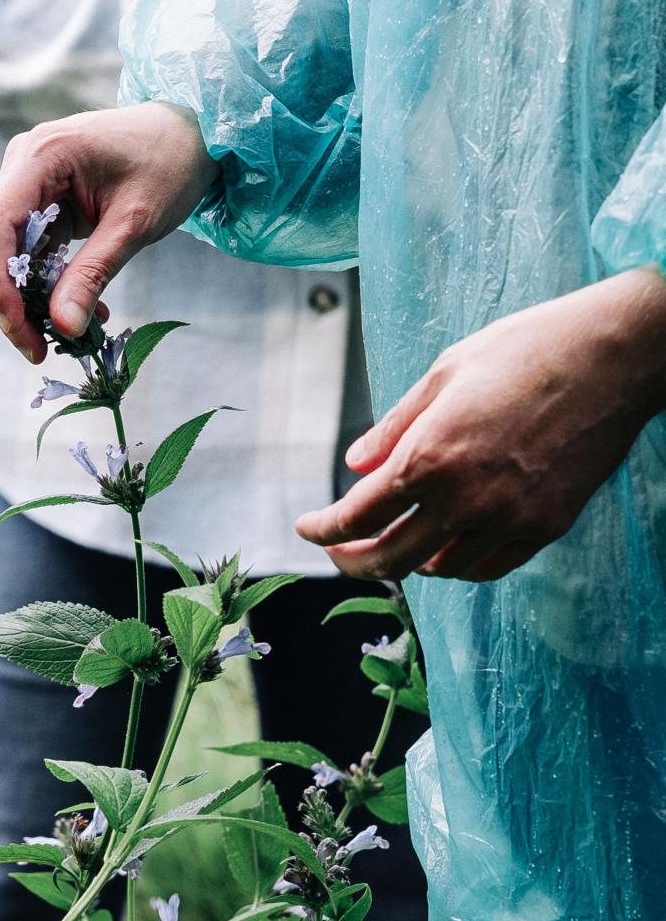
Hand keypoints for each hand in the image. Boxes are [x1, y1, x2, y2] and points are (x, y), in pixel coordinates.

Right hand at [0, 102, 219, 361]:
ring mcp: (32, 182)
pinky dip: (53, 284)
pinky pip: (35, 251)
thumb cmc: (169, 165)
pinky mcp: (46, 200)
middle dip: (13, 302)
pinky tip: (84, 311)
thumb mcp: (134, 225)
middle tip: (38, 349)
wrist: (191, 133)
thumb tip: (64, 327)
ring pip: (12, 254)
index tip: (21, 332)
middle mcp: (24, 165)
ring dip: (34, 298)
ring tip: (70, 335)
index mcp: (40, 156)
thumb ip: (94, 274)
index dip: (0, 287)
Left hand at [296, 265, 665, 581]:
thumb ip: (393, 429)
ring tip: (396, 540)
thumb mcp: (442, 375)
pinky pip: (489, 567)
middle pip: (392, 559)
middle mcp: (465, 499)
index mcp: (429, 457)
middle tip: (339, 552)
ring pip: (441, 569)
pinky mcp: (546, 526)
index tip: (306, 528)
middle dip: (353, 561)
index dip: (321, 530)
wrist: (615, 354)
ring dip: (408, 561)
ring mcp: (509, 519)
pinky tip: (446, 548)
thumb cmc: (522, 350)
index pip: (356, 517)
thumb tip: (355, 465)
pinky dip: (458, 565)